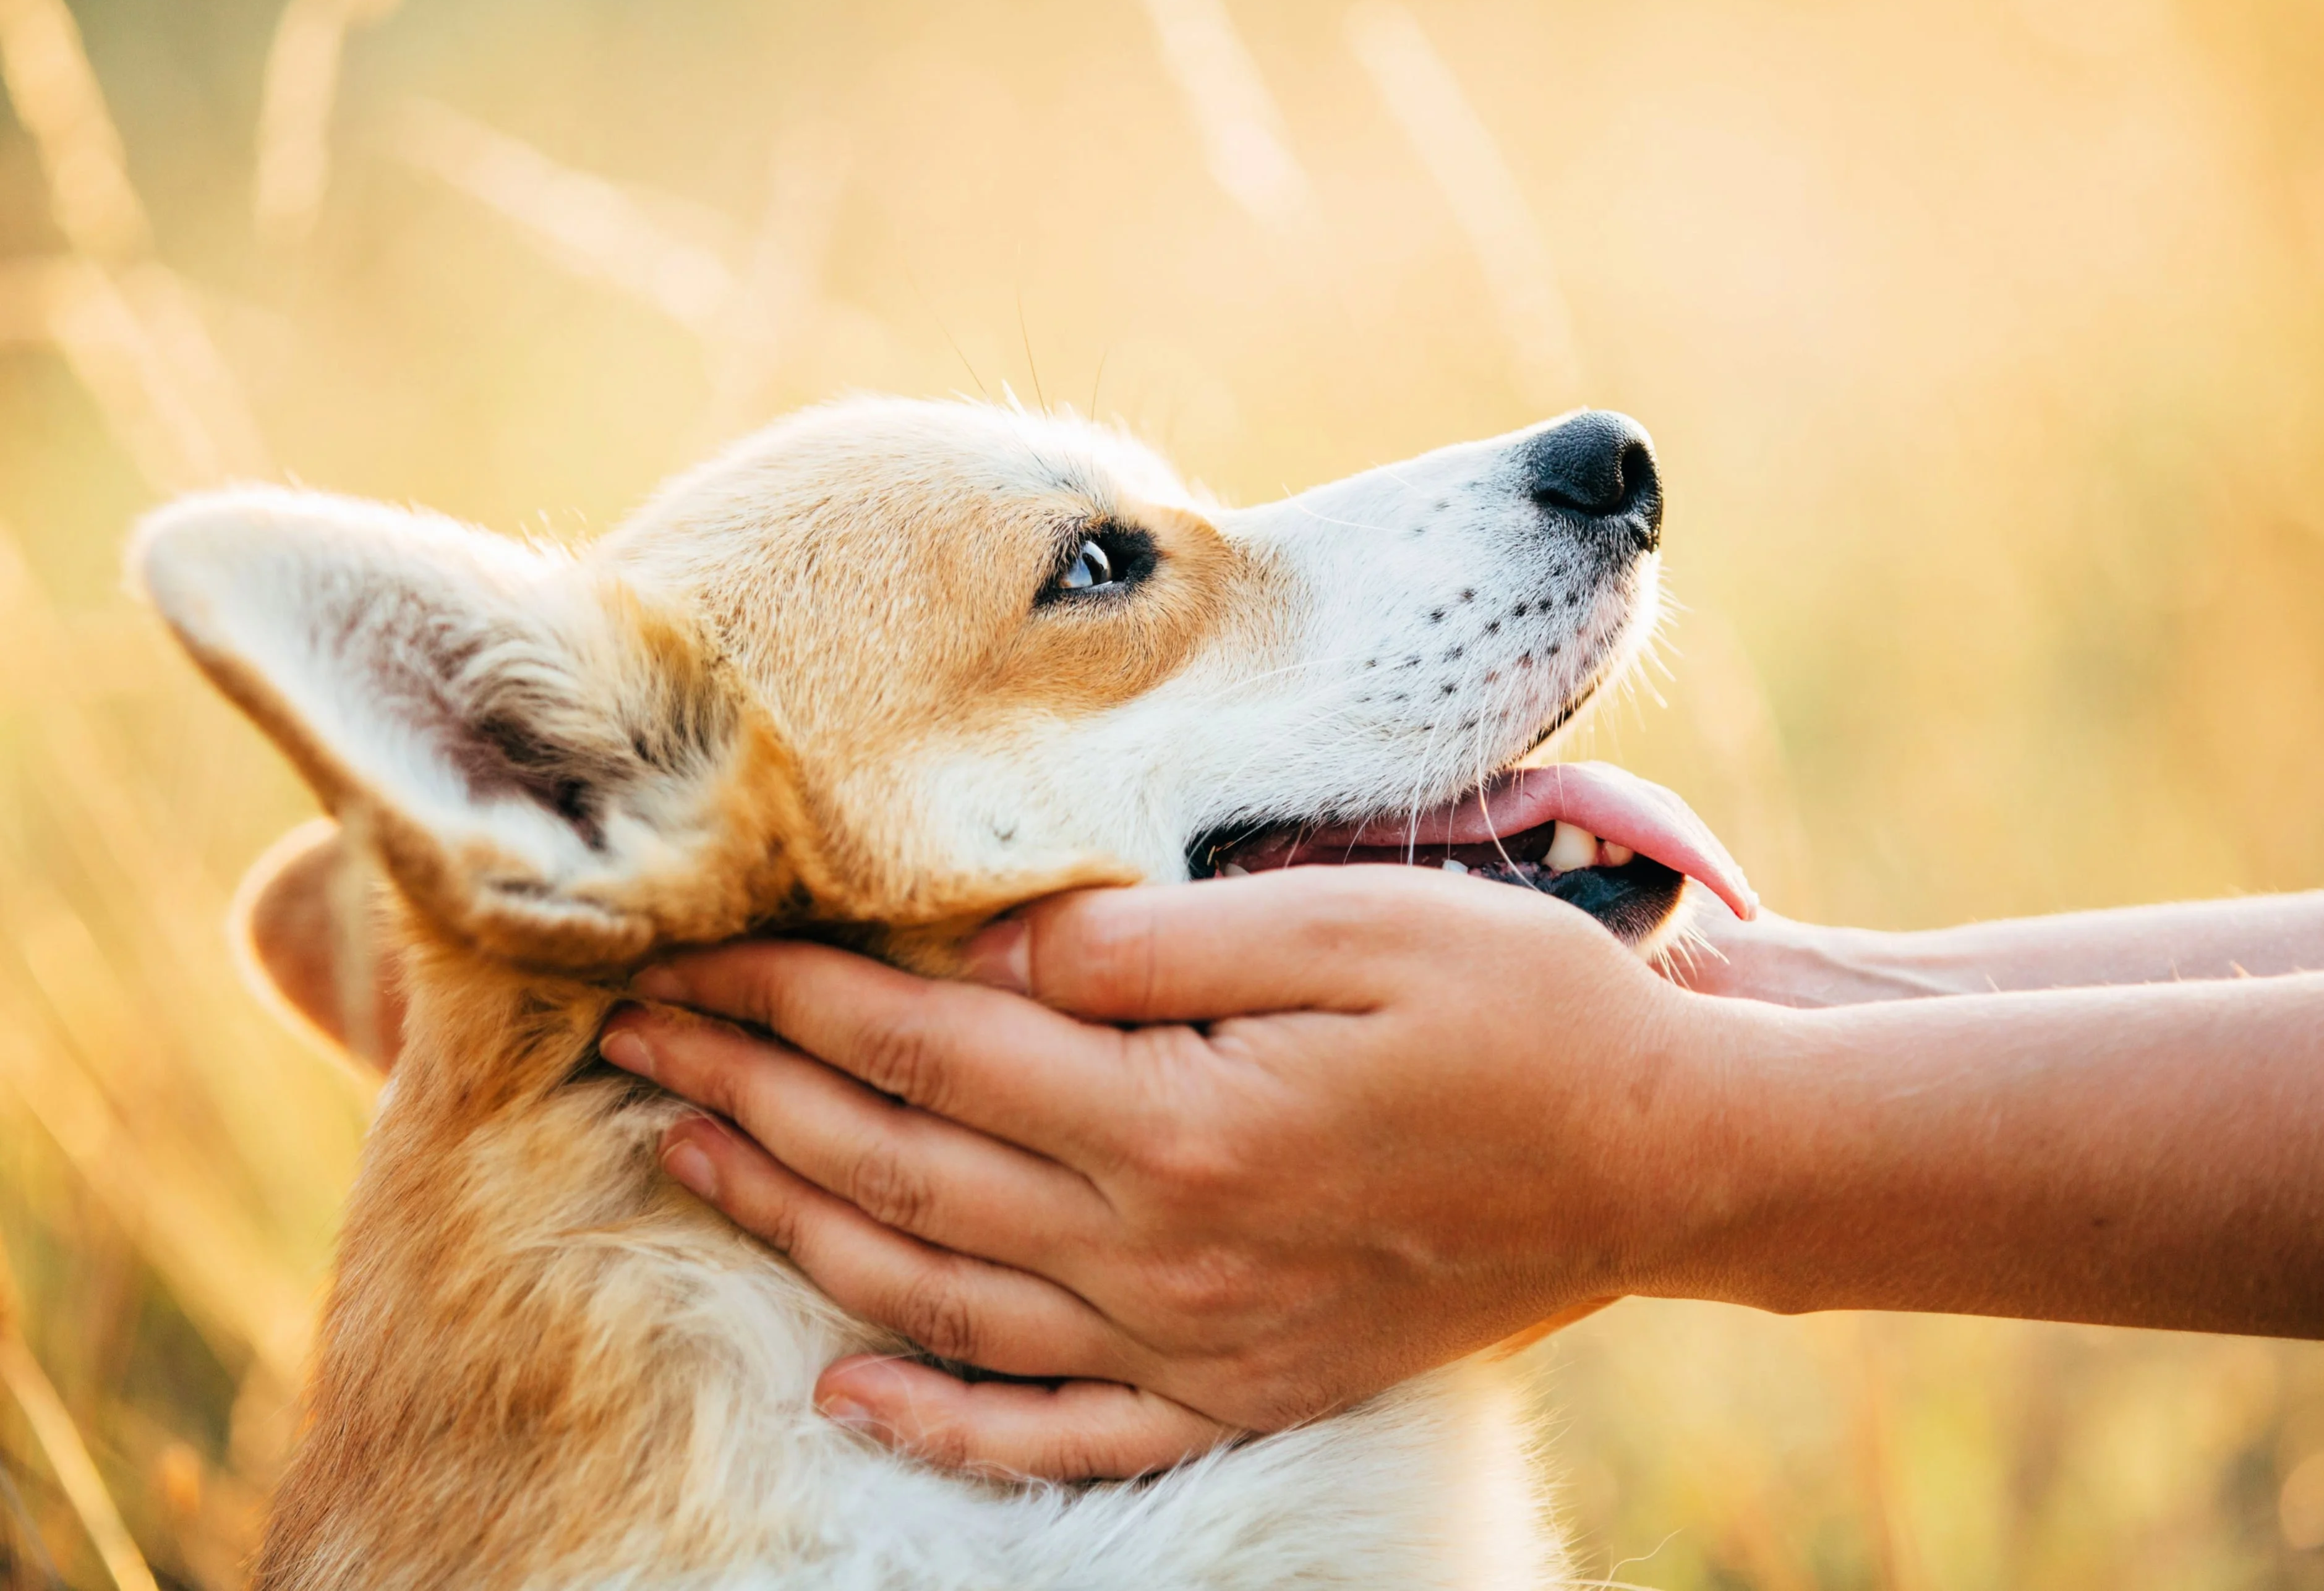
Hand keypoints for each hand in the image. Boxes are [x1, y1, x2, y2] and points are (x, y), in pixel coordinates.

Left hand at [599, 865, 1742, 1480]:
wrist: (1663, 1158)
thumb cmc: (1520, 1010)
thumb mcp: (1351, 923)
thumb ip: (1155, 939)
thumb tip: (991, 939)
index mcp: (1173, 1118)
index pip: (923, 1044)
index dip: (791, 996)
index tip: (687, 950)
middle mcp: (1156, 1249)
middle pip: (899, 1167)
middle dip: (749, 1096)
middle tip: (630, 1043)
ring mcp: (1192, 1338)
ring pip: (939, 1295)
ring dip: (796, 1227)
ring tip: (686, 1164)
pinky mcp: (1238, 1385)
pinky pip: (1057, 1431)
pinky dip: (943, 1415)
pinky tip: (851, 1387)